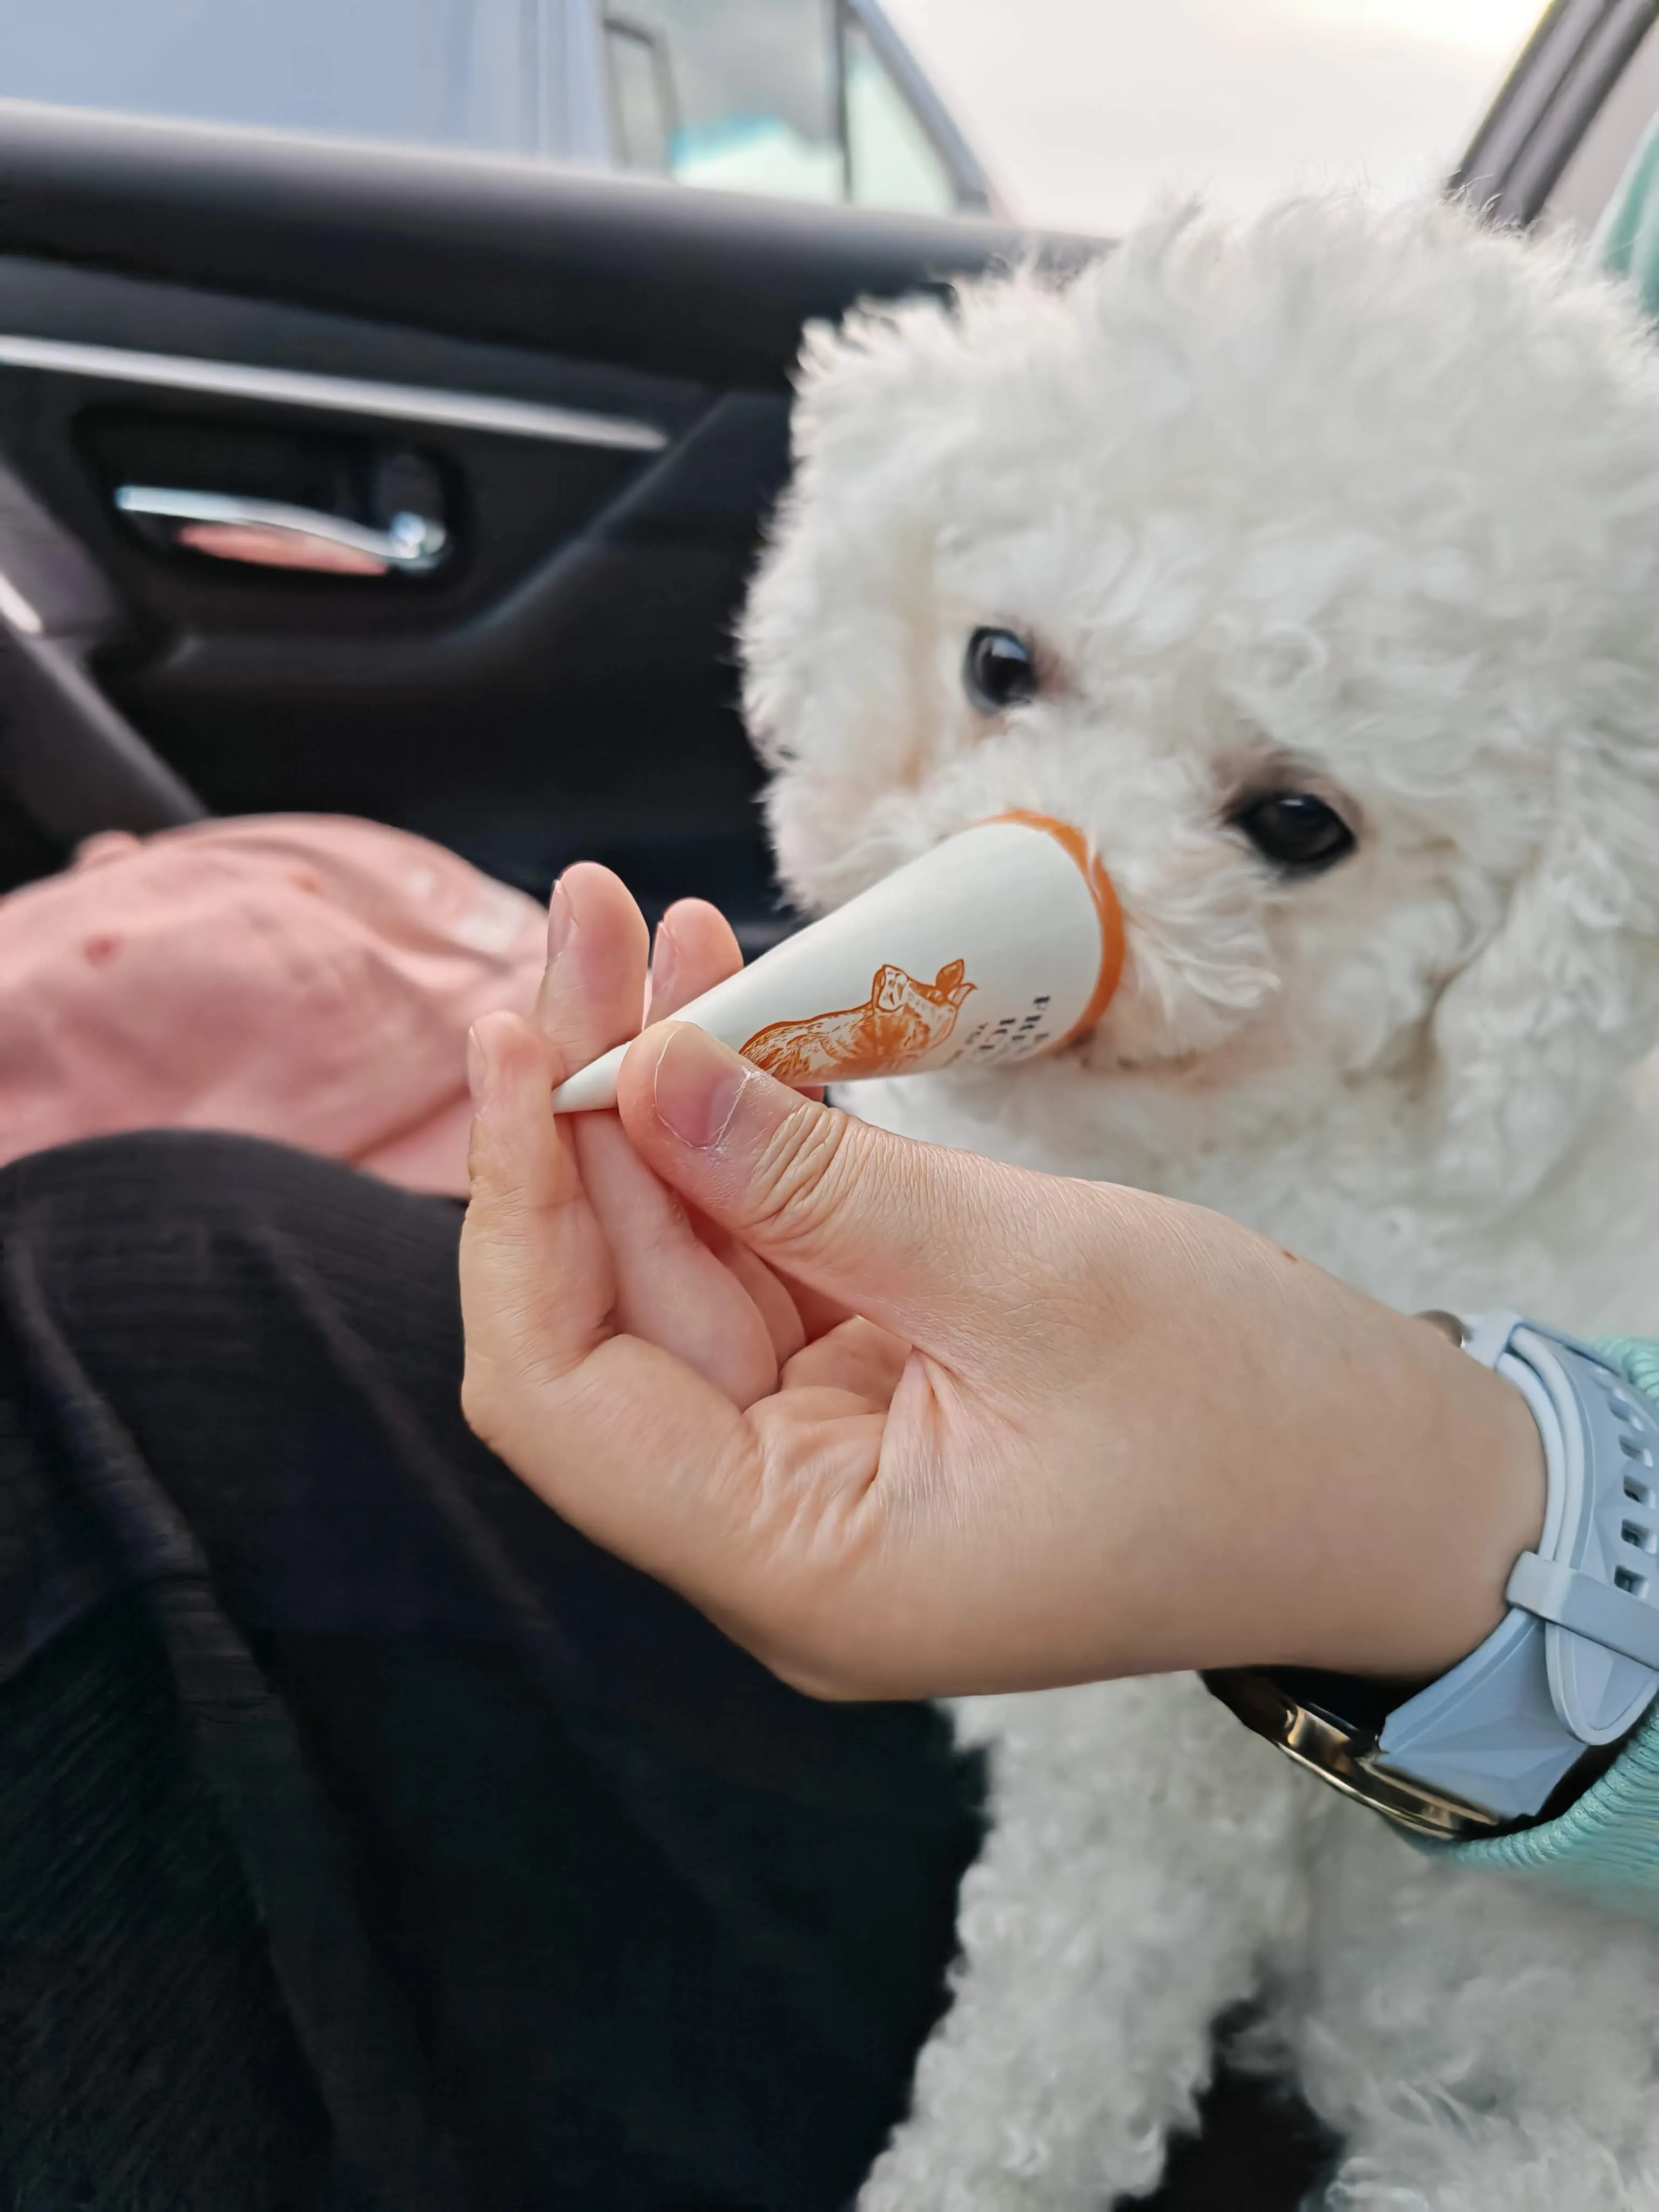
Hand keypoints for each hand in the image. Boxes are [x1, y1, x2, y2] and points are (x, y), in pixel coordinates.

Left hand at [460, 868, 1544, 1700]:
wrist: (1398, 1489)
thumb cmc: (1257, 1419)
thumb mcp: (1034, 1276)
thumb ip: (815, 1182)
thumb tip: (649, 1068)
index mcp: (802, 1569)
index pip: (559, 1398)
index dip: (521, 1210)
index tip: (522, 1037)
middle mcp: (782, 1530)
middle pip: (612, 1307)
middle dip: (594, 1110)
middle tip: (589, 923)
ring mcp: (824, 1461)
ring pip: (685, 1267)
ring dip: (668, 1103)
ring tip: (649, 935)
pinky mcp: (872, 1393)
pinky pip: (772, 1258)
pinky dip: (754, 1141)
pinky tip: (735, 1013)